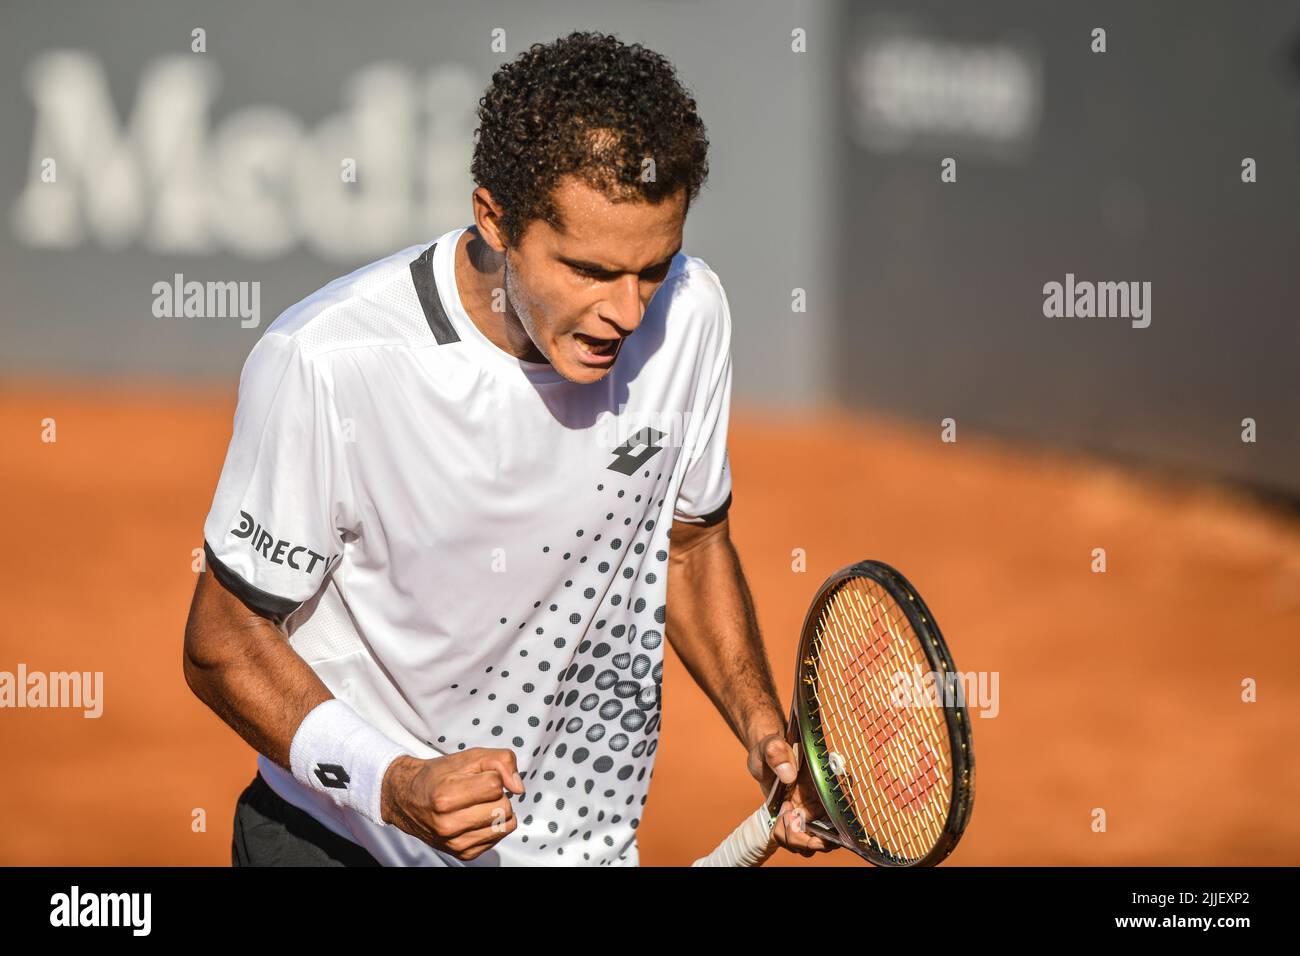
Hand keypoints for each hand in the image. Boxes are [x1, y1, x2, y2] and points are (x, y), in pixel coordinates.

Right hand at [380, 749, 523, 860]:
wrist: (407, 799)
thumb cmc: (439, 776)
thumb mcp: (469, 757)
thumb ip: (501, 761)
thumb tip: (518, 788)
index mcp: (445, 796)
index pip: (495, 785)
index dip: (492, 776)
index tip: (479, 776)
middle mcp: (448, 824)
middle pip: (503, 807)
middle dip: (497, 795)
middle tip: (479, 791)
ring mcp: (455, 842)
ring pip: (505, 824)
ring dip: (498, 810)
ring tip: (478, 804)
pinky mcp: (463, 854)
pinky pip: (498, 837)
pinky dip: (493, 825)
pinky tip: (476, 817)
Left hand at [747, 732, 832, 857]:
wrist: (764, 756)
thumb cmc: (771, 749)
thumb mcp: (770, 746)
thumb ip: (777, 752)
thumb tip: (788, 775)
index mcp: (827, 781)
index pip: (843, 812)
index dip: (828, 826)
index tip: (800, 815)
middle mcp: (826, 802)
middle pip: (829, 838)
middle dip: (806, 840)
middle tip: (787, 818)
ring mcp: (814, 815)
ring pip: (813, 845)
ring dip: (792, 839)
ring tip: (781, 814)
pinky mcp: (801, 823)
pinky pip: (798, 844)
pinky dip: (784, 837)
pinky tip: (777, 818)